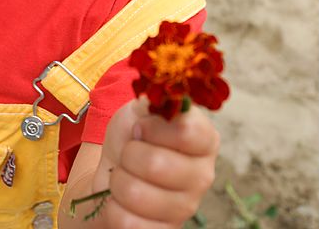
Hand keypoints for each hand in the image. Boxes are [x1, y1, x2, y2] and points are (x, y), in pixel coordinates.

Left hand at [94, 97, 219, 227]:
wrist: (113, 169)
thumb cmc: (133, 135)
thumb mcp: (143, 108)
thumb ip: (157, 101)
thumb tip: (167, 103)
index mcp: (205, 139)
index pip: (186, 132)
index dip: (154, 128)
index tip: (140, 128)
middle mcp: (203, 175)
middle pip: (156, 164)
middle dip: (128, 154)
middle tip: (129, 153)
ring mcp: (186, 208)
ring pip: (136, 194)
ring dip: (117, 181)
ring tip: (123, 175)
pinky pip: (128, 223)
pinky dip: (113, 208)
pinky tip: (121, 200)